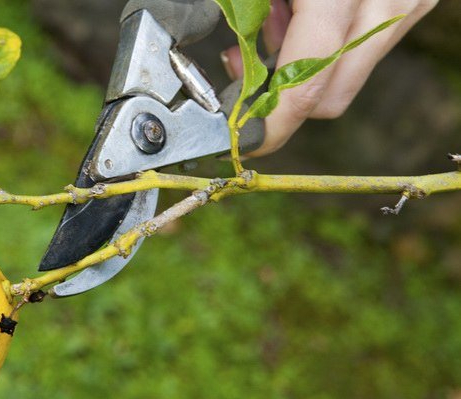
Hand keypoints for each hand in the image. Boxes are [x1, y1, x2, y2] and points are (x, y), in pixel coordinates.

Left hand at [220, 0, 437, 155]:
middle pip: (329, 96)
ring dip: (301, 65)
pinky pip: (366, 44)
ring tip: (270, 23)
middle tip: (240, 63)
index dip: (271, 125)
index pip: (307, 88)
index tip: (244, 138)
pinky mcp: (415, 0)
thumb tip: (230, 54)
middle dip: (279, 95)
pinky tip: (302, 9)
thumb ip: (248, 10)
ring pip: (348, 73)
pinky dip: (328, 41)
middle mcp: (387, 5)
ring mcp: (410, 3)